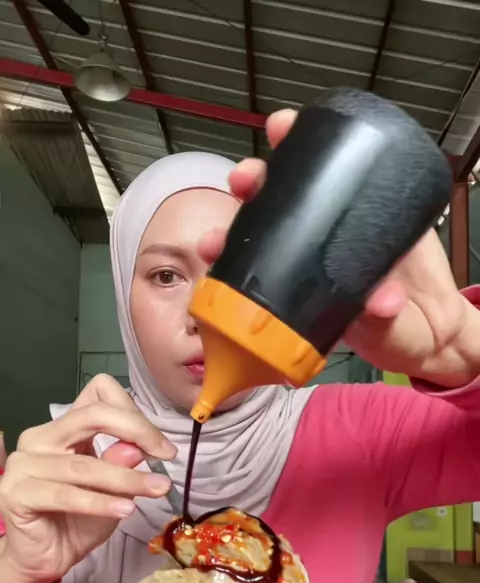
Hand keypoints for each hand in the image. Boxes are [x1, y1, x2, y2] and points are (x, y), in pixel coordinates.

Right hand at [0, 375, 175, 582]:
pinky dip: (100, 503)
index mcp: (63, 429)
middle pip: (91, 415)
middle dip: (136, 431)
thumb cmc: (79, 522)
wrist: (47, 560)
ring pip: (84, 464)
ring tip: (156, 489)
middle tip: (166, 455)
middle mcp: (39, 438)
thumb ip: (120, 463)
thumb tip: (137, 446)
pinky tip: (125, 509)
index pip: (97, 395)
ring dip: (126, 478)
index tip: (161, 444)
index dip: (132, 412)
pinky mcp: (17, 494)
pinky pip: (66, 495)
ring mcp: (23, 464)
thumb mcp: (113, 490)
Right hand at [199, 110, 479, 387]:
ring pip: (259, 241)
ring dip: (229, 237)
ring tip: (215, 244)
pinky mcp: (295, 301)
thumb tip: (381, 303)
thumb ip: (394, 302)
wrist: (423, 343)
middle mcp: (325, 236)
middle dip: (253, 182)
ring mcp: (306, 268)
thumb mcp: (410, 295)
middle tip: (245, 182)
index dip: (297, 143)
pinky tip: (216, 283)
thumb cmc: (422, 303)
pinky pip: (259, 287)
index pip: (322, 168)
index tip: (282, 128)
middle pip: (279, 197)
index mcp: (357, 216)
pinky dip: (232, 283)